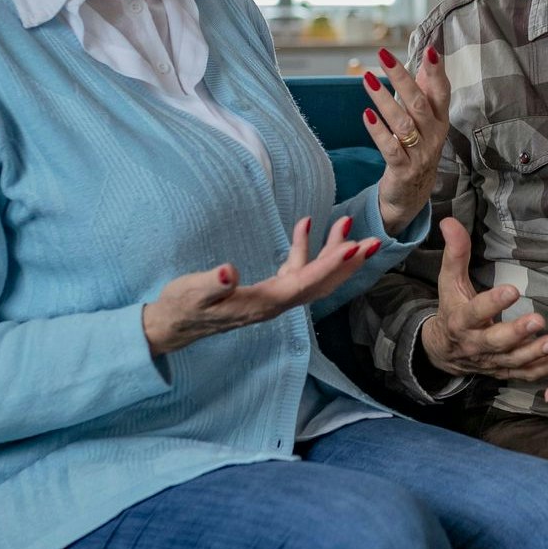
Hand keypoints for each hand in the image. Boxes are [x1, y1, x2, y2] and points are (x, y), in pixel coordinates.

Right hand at [142, 215, 380, 355]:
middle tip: (374, 240)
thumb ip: (212, 284)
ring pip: (313, 276)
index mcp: (264, 304)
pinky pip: (296, 269)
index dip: (329, 266)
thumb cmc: (182, 308)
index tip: (352, 248)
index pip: (304, 284)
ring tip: (346, 223)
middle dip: (347, 262)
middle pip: (321, 283)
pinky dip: (304, 248)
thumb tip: (229, 272)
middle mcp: (276, 304)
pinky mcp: (267, 291)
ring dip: (331, 252)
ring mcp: (274, 298)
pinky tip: (304, 224)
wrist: (173, 325)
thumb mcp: (192, 293)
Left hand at [362, 45, 449, 231]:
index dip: (437, 72)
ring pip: (403, 124)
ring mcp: (420, 154)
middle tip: (384, 56)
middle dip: (401, 78)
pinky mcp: (403, 170)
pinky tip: (367, 115)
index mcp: (440, 121)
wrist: (412, 195)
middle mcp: (434, 136)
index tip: (430, 50)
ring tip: (367, 80)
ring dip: (384, 100)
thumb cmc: (418, 150)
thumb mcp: (427, 122)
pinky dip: (378, 131)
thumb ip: (427, 92)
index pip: (442, 93)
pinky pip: (391, 148)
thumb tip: (427, 59)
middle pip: (419, 103)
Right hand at [418, 216, 547, 381]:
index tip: (512, 290)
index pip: (475, 311)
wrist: (442, 351)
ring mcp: (489, 361)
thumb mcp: (449, 282)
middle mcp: (474, 344)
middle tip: (538, 320)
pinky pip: (522, 374)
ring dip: (534, 353)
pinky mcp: (501, 371)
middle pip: (495, 341)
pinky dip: (542, 370)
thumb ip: (455, 254)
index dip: (492, 302)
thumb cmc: (451, 308)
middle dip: (516, 333)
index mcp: (460, 320)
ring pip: (512, 361)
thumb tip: (449, 221)